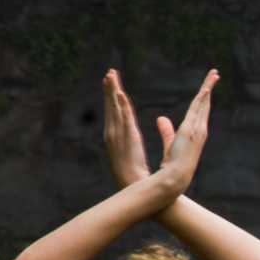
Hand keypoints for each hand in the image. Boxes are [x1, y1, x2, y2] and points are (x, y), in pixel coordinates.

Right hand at [100, 69, 151, 186]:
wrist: (133, 186)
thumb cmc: (136, 172)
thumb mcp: (135, 149)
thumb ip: (138, 135)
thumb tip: (150, 122)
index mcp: (117, 135)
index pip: (115, 112)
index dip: (112, 96)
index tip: (112, 81)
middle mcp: (113, 133)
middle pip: (112, 107)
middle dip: (109, 89)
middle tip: (110, 72)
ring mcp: (118, 136)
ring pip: (115, 109)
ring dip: (113, 93)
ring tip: (112, 76)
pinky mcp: (126, 139)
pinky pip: (124, 119)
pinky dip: (121, 106)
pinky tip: (120, 94)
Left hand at [151, 69, 219, 195]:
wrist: (174, 179)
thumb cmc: (172, 166)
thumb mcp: (169, 144)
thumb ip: (167, 131)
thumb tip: (161, 118)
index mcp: (194, 133)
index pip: (199, 111)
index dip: (203, 98)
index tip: (206, 86)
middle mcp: (199, 130)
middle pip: (205, 104)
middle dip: (210, 88)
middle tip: (215, 73)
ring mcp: (197, 130)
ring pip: (203, 104)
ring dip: (208, 88)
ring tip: (213, 74)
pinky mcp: (191, 131)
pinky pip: (198, 111)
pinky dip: (203, 98)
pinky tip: (206, 88)